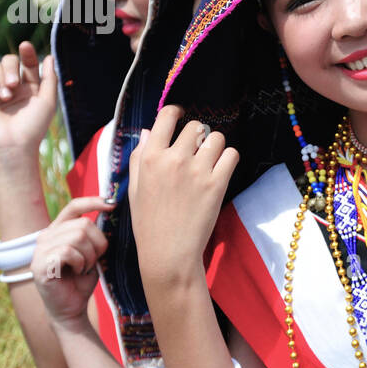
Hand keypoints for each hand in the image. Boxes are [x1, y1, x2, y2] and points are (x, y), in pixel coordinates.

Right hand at [0, 42, 57, 157]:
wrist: (13, 145)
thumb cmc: (33, 126)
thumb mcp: (48, 101)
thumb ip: (49, 78)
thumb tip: (49, 56)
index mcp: (29, 89)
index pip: (27, 64)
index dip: (27, 53)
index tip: (26, 46)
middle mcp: (10, 88)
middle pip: (9, 61)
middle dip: (11, 67)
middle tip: (13, 84)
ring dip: (0, 76)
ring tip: (6, 95)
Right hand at [32, 196, 114, 324]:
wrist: (71, 308)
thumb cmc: (81, 280)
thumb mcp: (92, 253)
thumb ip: (94, 235)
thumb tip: (110, 211)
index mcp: (57, 231)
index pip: (74, 207)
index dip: (93, 202)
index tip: (112, 204)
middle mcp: (45, 236)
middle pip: (83, 225)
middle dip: (97, 245)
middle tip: (92, 261)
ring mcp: (40, 250)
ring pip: (78, 237)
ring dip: (89, 256)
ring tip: (84, 268)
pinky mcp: (39, 264)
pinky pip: (69, 252)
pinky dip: (80, 263)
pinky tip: (76, 272)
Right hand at [128, 105, 238, 284]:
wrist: (167, 254)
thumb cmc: (148, 223)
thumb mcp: (135, 189)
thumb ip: (139, 158)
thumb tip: (150, 131)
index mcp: (149, 158)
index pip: (167, 117)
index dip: (176, 113)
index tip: (181, 117)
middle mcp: (173, 159)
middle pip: (195, 126)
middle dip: (197, 135)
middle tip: (196, 151)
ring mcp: (197, 171)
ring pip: (216, 138)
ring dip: (215, 146)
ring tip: (209, 162)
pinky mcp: (216, 184)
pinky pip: (231, 154)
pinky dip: (229, 159)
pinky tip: (220, 170)